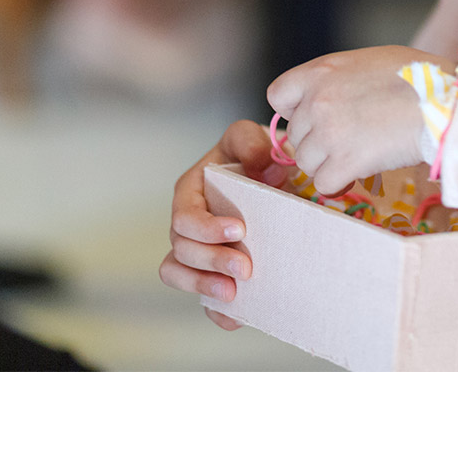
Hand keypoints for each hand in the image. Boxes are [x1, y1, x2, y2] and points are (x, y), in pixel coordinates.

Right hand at [158, 119, 290, 329]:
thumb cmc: (258, 155)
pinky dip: (216, 311)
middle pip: (182, 249)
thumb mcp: (254, 139)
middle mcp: (189, 223)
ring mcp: (198, 250)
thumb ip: (254, 145)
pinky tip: (236, 317)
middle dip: (211, 260)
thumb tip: (269, 168)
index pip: (184, 214)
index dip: (206, 227)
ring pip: (178, 273)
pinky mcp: (212, 272)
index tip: (239, 230)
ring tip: (234, 292)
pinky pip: (202, 299)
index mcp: (192, 190)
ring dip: (203, 285)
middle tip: (245, 268)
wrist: (278, 175)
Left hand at [266, 46, 429, 196]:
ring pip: (306, 162)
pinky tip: (358, 173)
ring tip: (357, 155)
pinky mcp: (345, 162)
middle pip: (295, 135)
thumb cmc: (421, 77)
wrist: (445, 101)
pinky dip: (339, 182)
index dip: (295, 110)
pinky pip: (324, 183)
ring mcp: (329, 133)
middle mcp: (318, 101)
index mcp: (322, 71)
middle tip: (348, 140)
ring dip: (328, 164)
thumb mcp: (372, 61)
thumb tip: (336, 96)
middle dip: (318, 141)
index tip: (317, 116)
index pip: (278, 96)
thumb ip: (342, 78)